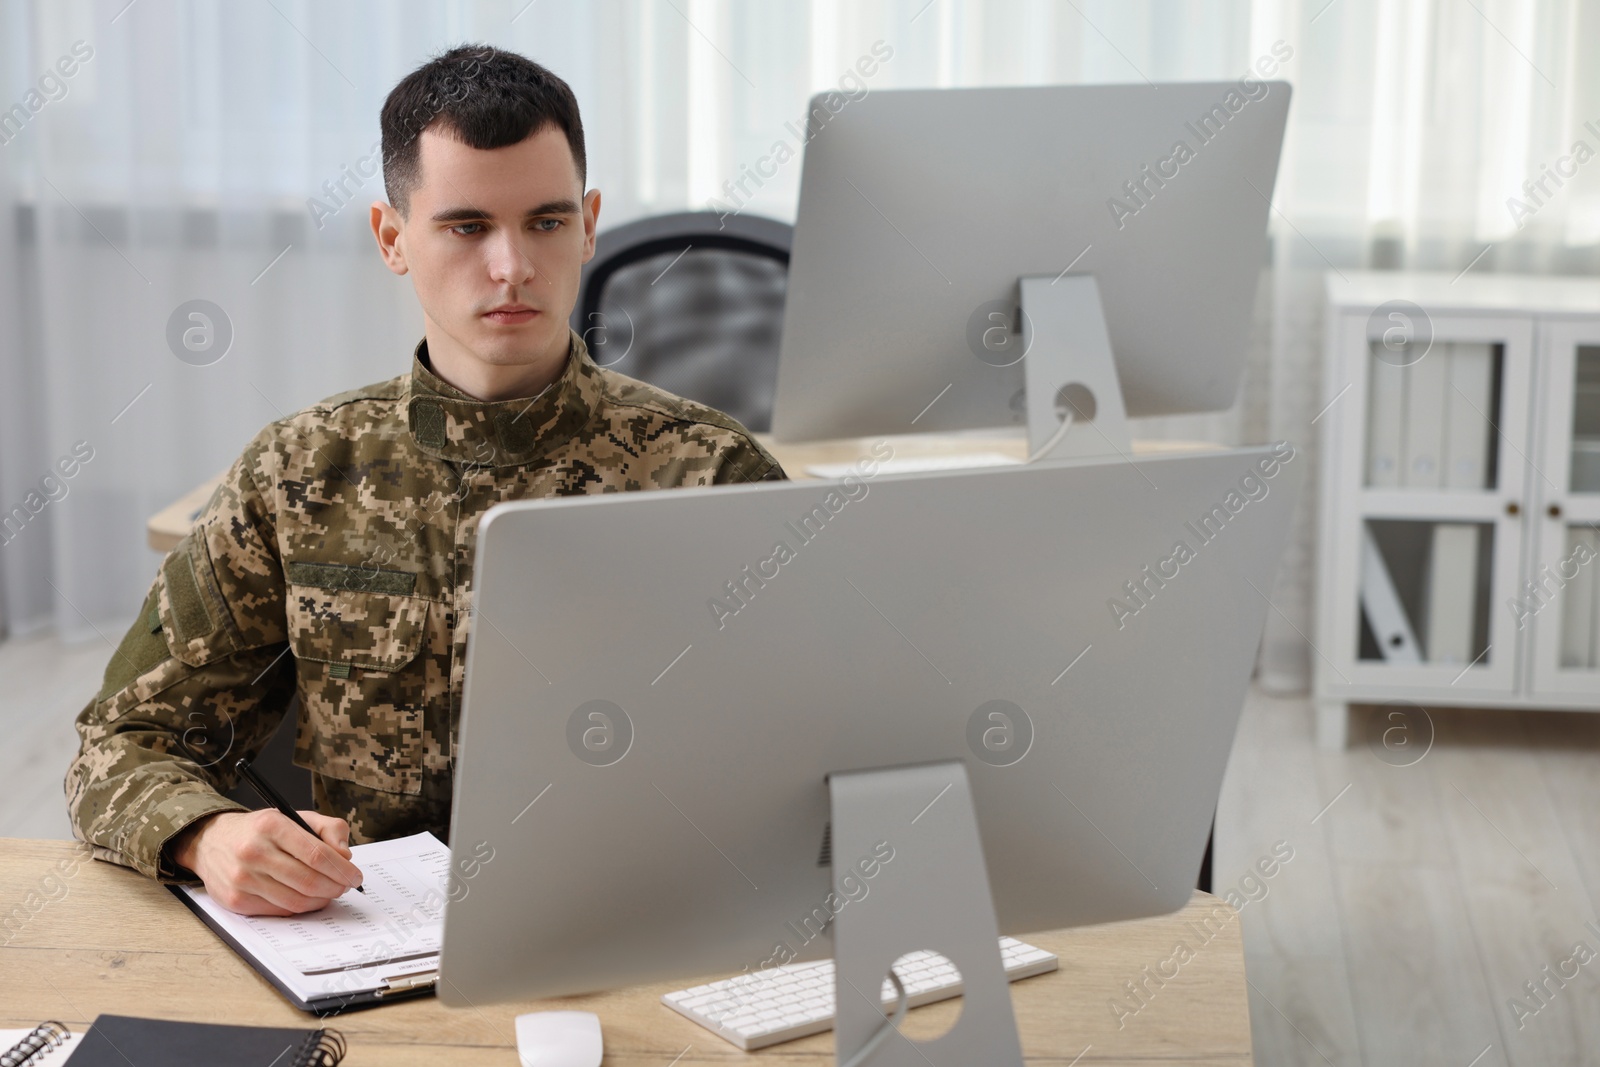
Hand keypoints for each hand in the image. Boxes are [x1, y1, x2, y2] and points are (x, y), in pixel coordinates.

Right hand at [170, 809, 363, 915]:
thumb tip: (346, 856)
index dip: (342, 869)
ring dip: (321, 900)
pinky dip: (300, 907)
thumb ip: (328, 829)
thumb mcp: (294, 816)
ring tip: (330, 892)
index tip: (356, 875)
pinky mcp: (235, 900)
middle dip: (335, 887)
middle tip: (345, 886)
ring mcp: (242, 879)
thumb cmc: (259, 830)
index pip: (317, 854)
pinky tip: (307, 898)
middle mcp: (253, 852)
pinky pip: (278, 910)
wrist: (210, 841)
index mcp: (271, 826)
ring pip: (295, 900)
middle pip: (308, 880)